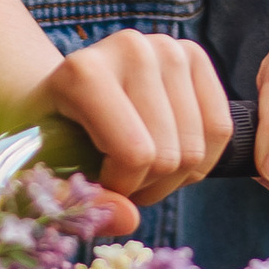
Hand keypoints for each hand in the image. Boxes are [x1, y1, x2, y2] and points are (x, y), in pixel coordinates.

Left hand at [31, 32, 231, 231]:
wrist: (67, 88)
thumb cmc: (54, 134)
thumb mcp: (48, 173)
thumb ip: (78, 202)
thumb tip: (129, 220)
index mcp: (85, 73)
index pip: (135, 154)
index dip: (123, 186)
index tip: (100, 181)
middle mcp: (131, 50)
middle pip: (170, 155)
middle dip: (147, 186)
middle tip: (122, 177)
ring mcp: (168, 48)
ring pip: (196, 149)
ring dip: (173, 178)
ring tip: (141, 166)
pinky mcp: (195, 55)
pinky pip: (220, 130)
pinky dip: (198, 159)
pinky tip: (169, 152)